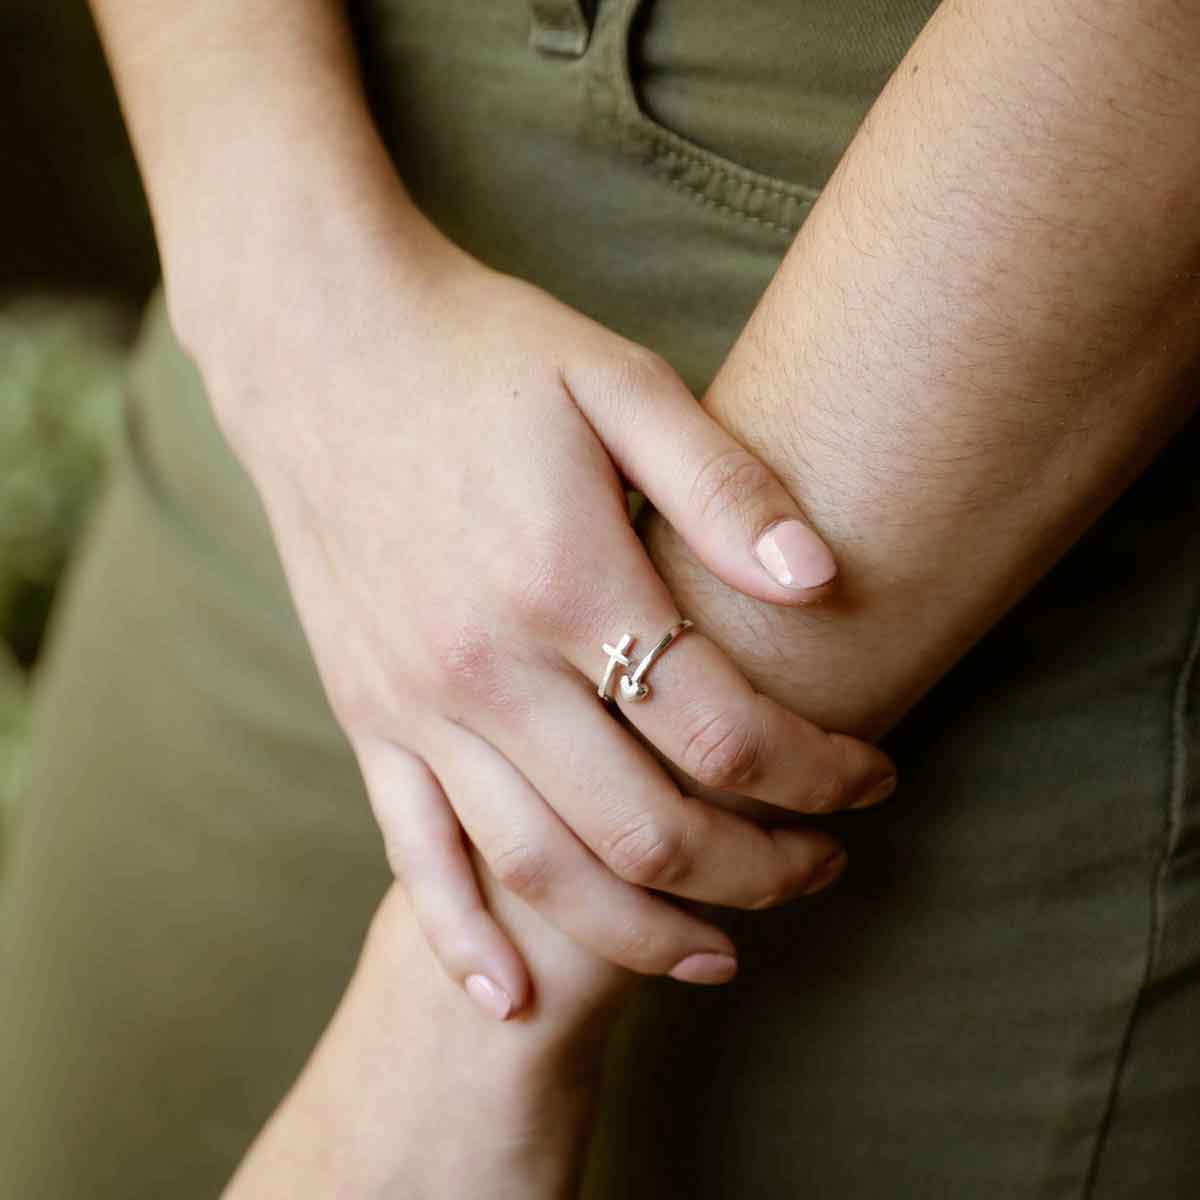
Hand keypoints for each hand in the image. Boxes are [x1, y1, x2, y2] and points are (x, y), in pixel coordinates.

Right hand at [194, 219, 897, 1017]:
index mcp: (567, 582)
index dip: (821, 770)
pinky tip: (513, 997)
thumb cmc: (483, 355)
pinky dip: (465, 939)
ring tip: (722, 953)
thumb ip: (722, 488)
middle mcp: (487, 668)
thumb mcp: (617, 384)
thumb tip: (825, 583)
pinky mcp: (365, 716)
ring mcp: (416, 703)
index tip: (876, 777)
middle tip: (823, 867)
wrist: (322, 347)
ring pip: (542, 870)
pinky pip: (414, 856)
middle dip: (757, 869)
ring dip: (643, 929)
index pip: (727, 729)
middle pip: (647, 827)